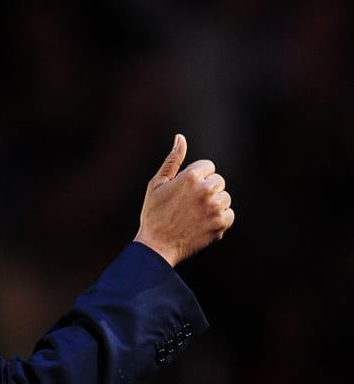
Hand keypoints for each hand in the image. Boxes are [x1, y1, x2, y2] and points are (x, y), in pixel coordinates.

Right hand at [133, 134, 233, 266]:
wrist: (156, 246)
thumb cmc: (153, 213)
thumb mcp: (157, 183)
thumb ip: (173, 160)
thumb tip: (180, 137)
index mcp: (191, 176)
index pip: (208, 167)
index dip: (195, 179)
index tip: (184, 192)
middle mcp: (206, 190)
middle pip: (218, 182)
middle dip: (206, 190)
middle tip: (187, 205)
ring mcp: (215, 207)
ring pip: (225, 198)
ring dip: (213, 205)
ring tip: (194, 215)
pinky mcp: (221, 224)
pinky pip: (229, 214)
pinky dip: (218, 219)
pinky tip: (201, 224)